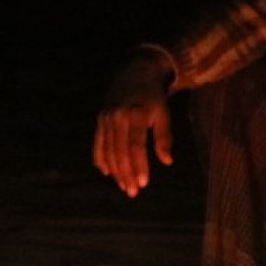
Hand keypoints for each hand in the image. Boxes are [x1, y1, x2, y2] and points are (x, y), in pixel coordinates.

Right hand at [93, 52, 174, 196]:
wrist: (133, 73)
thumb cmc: (153, 96)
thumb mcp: (163, 112)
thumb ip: (164, 137)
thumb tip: (167, 161)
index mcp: (135, 114)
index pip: (136, 146)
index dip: (139, 166)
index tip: (143, 183)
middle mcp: (117, 117)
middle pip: (120, 152)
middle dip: (126, 174)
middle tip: (132, 192)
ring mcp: (106, 118)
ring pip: (108, 150)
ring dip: (115, 171)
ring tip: (123, 186)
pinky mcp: (100, 119)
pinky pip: (98, 143)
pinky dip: (101, 158)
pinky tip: (106, 172)